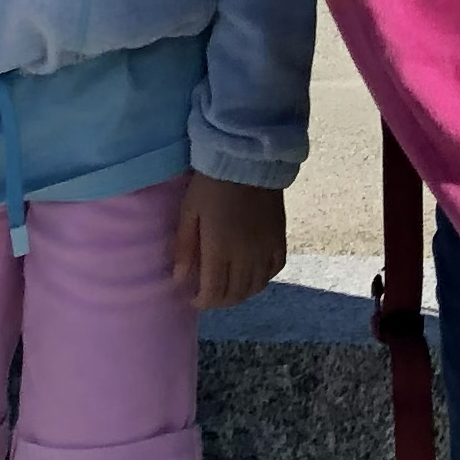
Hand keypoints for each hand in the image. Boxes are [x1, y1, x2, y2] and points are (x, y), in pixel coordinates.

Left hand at [172, 172, 287, 311]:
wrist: (247, 158)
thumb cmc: (211, 184)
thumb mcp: (189, 211)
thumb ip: (184, 247)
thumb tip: (180, 279)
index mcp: (220, 250)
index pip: (214, 293)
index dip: (202, 301)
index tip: (193, 296)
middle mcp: (246, 256)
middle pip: (235, 295)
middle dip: (219, 300)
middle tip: (209, 293)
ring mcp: (265, 248)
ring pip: (256, 287)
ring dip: (241, 293)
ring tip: (228, 286)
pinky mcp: (280, 238)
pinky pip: (275, 269)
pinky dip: (263, 278)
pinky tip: (253, 274)